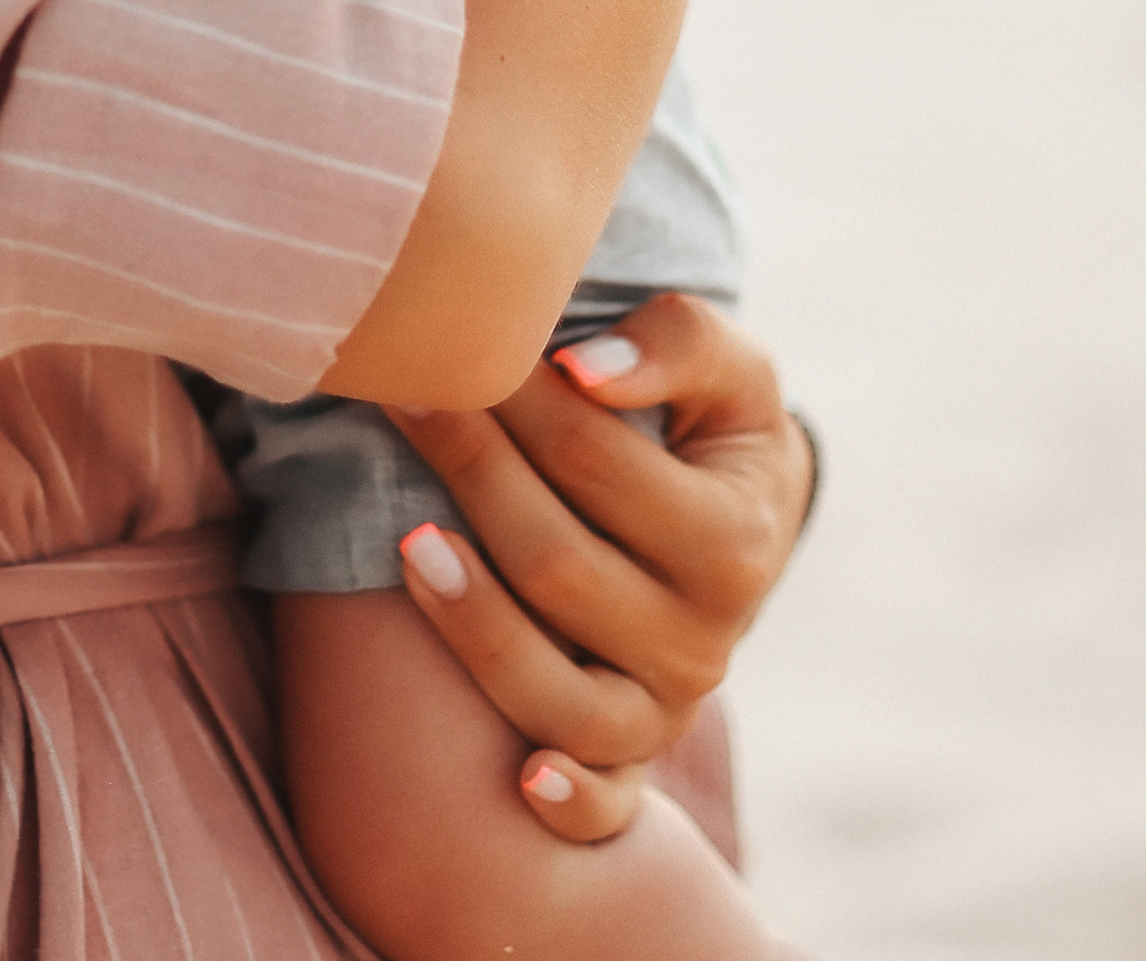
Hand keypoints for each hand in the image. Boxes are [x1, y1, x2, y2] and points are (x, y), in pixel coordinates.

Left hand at [385, 293, 815, 842]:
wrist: (744, 520)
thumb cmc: (711, 424)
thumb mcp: (730, 369)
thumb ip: (678, 342)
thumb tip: (581, 368)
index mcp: (736, 541)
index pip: (599, 464)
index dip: (519, 402)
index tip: (454, 347)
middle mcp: (706, 641)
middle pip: (559, 567)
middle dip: (471, 475)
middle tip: (401, 399)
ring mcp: (666, 709)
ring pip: (560, 693)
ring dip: (476, 625)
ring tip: (407, 544)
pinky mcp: (633, 760)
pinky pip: (601, 804)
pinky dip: (569, 800)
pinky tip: (521, 779)